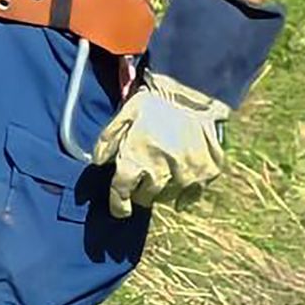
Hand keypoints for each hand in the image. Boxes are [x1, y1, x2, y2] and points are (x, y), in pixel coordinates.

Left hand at [93, 71, 230, 217]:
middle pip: (146, 197)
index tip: (119, 210)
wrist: (192, 94)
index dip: (118, 205)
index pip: (121, 193)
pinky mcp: (207, 173)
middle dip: (140, 193)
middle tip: (141, 182)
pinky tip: (182, 186)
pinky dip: (186, 193)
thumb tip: (97, 163)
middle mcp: (161, 172)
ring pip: (169, 198)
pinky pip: (194, 194)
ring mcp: (186, 174)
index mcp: (136, 159)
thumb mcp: (123, 116)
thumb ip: (107, 141)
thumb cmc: (153, 104)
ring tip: (160, 179)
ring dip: (161, 192)